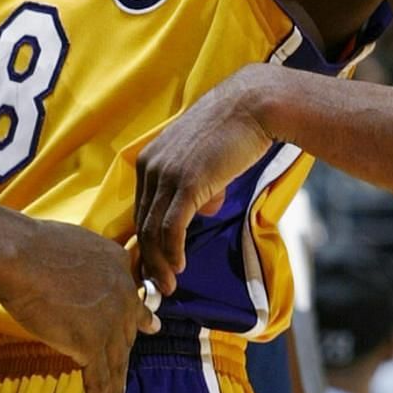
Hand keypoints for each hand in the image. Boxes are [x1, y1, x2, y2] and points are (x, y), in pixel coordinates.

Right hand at [0, 219, 158, 392]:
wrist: (19, 256)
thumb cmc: (33, 245)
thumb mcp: (76, 243)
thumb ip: (90, 264)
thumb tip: (84, 276)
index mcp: (118, 264)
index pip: (130, 299)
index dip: (138, 318)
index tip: (149, 327)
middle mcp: (122, 294)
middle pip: (124, 335)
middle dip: (122, 359)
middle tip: (121, 379)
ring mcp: (109, 322)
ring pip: (115, 364)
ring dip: (113, 392)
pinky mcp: (91, 344)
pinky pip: (97, 380)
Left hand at [135, 64, 274, 295]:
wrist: (251, 106)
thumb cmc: (232, 130)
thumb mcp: (204, 158)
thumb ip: (196, 181)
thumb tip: (204, 206)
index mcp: (150, 159)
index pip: (142, 208)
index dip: (145, 240)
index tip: (151, 265)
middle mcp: (151, 165)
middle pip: (142, 221)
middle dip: (147, 258)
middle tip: (156, 285)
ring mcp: (166, 173)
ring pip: (153, 229)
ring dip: (159, 263)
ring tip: (167, 286)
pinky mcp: (186, 182)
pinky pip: (171, 226)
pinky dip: (172, 252)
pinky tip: (179, 268)